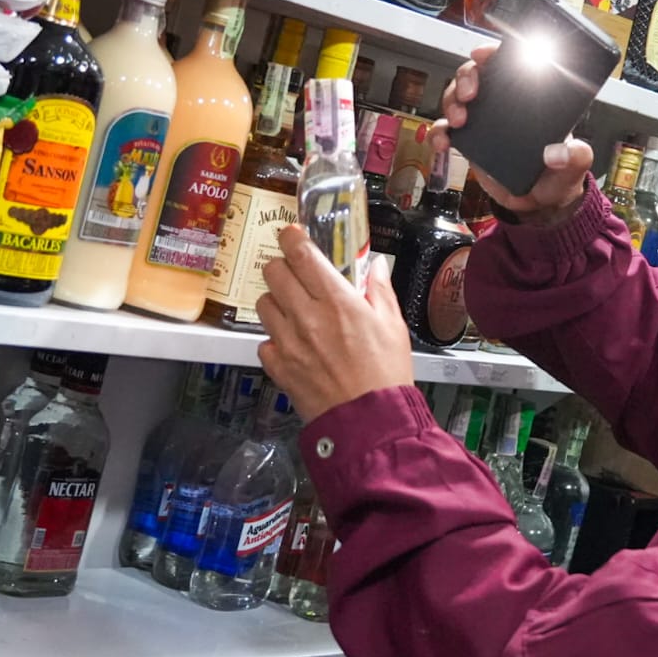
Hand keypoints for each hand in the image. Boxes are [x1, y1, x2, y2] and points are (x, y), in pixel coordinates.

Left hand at [257, 226, 413, 422]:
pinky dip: (275, 340)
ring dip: (277, 301)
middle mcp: (307, 317)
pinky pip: (264, 341)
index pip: (301, 254)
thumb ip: (379, 291)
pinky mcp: (279, 367)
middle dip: (283, 267)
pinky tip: (294, 345)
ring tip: (295, 312)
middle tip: (297, 275)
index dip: (292, 237)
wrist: (370, 422)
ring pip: (264, 303)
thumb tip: (375, 266)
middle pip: (274, 272)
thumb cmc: (385, 375)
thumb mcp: (393, 326)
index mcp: (338, 301)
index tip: (292, 234)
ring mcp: (289, 342)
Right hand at [431, 45, 593, 225]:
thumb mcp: (574, 164)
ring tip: (459, 120)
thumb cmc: (556, 174)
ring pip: (456, 96)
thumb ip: (575, 156)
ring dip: (451, 101)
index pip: (508, 64)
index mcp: (529, 97)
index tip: (483, 54)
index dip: (492, 53)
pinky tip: (443, 142)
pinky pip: (445, 130)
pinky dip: (438, 132)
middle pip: (475, 74)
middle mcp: (501, 104)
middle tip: (470, 94)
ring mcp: (482, 121)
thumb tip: (557, 153)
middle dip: (466, 77)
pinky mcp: (468, 142)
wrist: (538, 202)